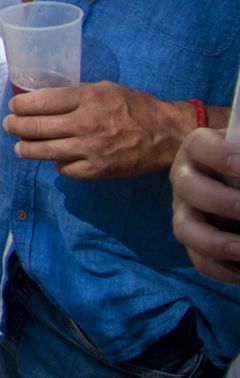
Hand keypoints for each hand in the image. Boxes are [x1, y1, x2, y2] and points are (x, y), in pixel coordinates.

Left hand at [4, 80, 190, 178]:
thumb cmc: (135, 107)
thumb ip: (76, 94)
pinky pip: (66, 169)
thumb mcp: (104, 89)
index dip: (21, 105)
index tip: (14, 106)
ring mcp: (91, 149)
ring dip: (26, 149)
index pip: (40, 101)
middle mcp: (86, 123)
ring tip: (20, 147)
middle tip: (9, 125)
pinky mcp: (98, 170)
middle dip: (16, 126)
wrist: (167, 134)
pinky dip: (58, 164)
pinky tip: (55, 158)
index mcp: (86, 99)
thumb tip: (45, 99)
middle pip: (37, 127)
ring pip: (45, 151)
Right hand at [170, 128, 239, 283]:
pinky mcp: (194, 241)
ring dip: (216, 242)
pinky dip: (223, 270)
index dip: (220, 156)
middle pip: (188, 188)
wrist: (233, 183)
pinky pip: (199, 260)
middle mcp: (184, 179)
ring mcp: (185, 212)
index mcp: (197, 150)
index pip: (200, 146)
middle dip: (221, 201)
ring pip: (185, 229)